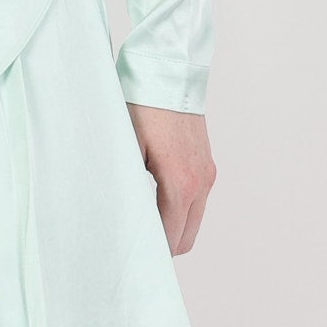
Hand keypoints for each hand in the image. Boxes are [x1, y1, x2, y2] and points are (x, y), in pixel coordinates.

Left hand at [127, 104, 215, 255]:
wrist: (169, 68)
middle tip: (132, 244)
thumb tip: (120, 216)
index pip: (171, 240)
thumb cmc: (142, 104)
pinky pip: (196, 199)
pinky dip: (179, 208)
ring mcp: (207, 172)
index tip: (130, 258)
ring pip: (193, 220)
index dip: (151, 254)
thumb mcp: (126, 145)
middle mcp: (201, 182)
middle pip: (186, 238)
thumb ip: (127, 186)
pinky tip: (153, 196)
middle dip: (163, 246)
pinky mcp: (206, 161)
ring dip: (172, 226)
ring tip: (139, 220)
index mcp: (180, 183)